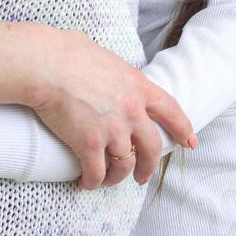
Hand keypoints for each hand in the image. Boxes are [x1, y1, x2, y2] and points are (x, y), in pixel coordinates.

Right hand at [31, 30, 196, 190]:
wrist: (45, 65)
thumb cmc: (67, 53)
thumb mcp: (107, 60)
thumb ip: (118, 76)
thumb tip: (110, 78)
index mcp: (138, 86)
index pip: (171, 111)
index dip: (183, 129)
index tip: (190, 142)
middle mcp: (131, 111)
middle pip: (151, 147)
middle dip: (148, 166)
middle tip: (141, 176)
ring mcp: (112, 129)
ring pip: (124, 164)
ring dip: (117, 176)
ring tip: (108, 179)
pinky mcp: (89, 144)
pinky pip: (96, 172)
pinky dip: (92, 181)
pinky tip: (86, 183)